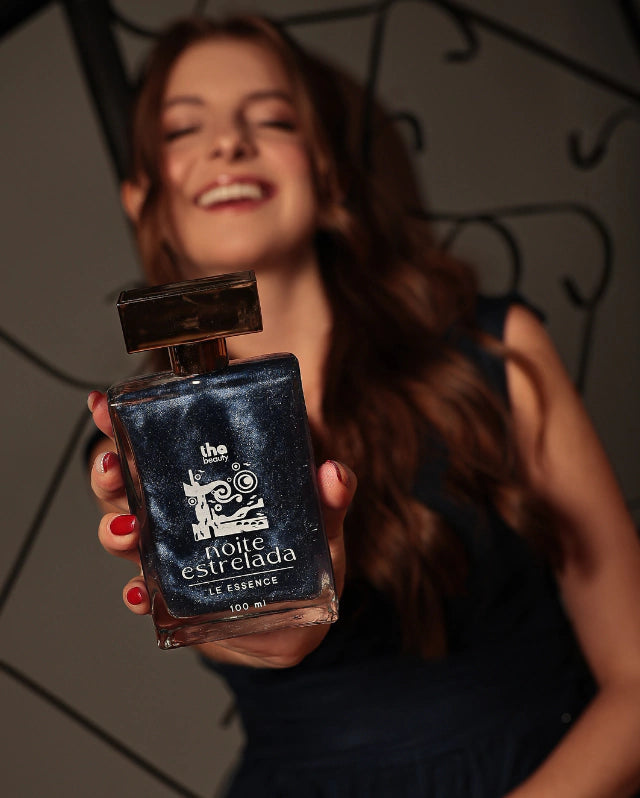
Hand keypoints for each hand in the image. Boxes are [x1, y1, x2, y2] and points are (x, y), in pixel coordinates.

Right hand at [87, 390, 355, 667]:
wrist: (298, 622)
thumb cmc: (304, 560)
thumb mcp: (322, 523)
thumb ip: (330, 498)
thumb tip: (333, 473)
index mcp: (209, 484)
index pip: (161, 445)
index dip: (127, 424)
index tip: (106, 405)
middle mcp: (182, 514)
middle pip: (130, 486)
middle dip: (110, 473)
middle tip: (112, 466)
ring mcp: (175, 555)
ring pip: (127, 534)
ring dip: (115, 529)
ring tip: (126, 529)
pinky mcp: (177, 597)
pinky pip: (146, 593)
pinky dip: (137, 592)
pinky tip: (139, 591)